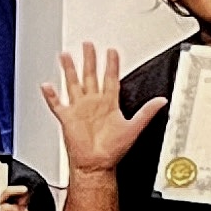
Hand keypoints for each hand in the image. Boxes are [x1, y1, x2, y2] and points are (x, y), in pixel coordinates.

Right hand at [42, 44, 162, 174]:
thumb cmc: (113, 150)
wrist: (97, 165)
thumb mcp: (134, 128)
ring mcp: (79, 110)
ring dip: (69, 70)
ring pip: (73, 84)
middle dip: (89, 60)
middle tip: (88, 44)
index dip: (112, 65)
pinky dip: (51, 95)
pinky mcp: (67, 119)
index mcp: (109, 104)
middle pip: (90, 76)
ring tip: (66, 56)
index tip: (112, 51)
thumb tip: (163, 100)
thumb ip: (147, 112)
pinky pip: (57, 104)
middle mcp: (93, 103)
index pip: (111, 78)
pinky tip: (47, 85)